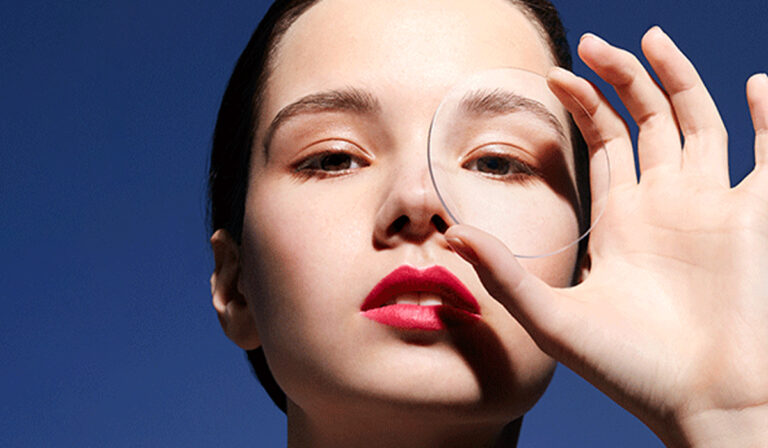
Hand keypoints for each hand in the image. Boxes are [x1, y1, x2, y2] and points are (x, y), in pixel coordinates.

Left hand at [446, 27, 767, 445]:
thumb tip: (448, 233)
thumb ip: (504, 274)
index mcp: (621, 221)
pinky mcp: (756, 218)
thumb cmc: (632, 371)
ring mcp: (712, 207)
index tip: (553, 76)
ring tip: (652, 39)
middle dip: (622, 80)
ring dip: (678, 80)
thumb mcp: (555, 318)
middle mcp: (665, 206)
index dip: (583, 108)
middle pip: (646, 122)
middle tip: (597, 44)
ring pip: (699, 122)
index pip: (603, 146)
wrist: (704, 405)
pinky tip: (756, 85)